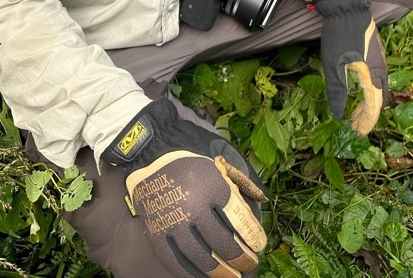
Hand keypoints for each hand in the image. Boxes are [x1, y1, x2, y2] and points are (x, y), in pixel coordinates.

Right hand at [103, 97, 266, 276]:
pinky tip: (203, 277)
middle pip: (224, 244)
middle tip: (250, 265)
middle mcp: (195, 207)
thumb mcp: (221, 158)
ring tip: (232, 277)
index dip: (254, 238)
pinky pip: (176, 261)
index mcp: (215, 186)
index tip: (260, 246)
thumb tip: (262, 201)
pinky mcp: (157, 231)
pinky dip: (191, 273)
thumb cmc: (191, 151)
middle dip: (241, 260)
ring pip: (202, 258)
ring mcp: (174, 221)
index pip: (241, 222)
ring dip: (220, 272)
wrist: (150, 147)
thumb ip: (241, 179)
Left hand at [313, 0, 387, 134]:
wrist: (346, 8)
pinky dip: (370, 90)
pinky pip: (378, 77)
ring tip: (357, 112)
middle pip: (379, 98)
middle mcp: (381, 68)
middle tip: (356, 125)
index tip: (358, 132)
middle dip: (369, 115)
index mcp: (372, 74)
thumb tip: (338, 115)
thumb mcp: (333, 65)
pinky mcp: (376, 52)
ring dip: (370, 102)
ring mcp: (380, 59)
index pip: (374, 106)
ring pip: (379, 87)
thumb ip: (337, 91)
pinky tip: (360, 90)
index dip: (366, 121)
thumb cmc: (339, 35)